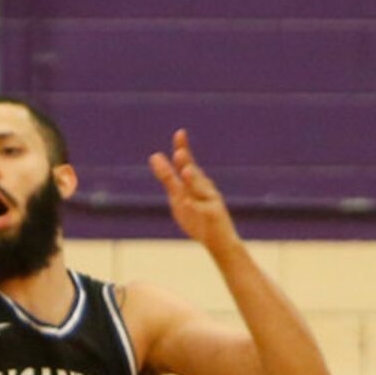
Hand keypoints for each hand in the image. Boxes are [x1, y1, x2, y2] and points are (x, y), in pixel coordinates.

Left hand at [149, 128, 237, 253]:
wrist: (221, 241)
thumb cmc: (198, 218)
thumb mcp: (179, 196)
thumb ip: (168, 178)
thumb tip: (154, 156)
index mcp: (195, 184)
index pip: (187, 164)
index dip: (183, 149)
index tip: (179, 133)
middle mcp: (205, 188)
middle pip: (194, 175)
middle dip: (187, 164)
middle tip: (180, 152)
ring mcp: (211, 202)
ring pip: (201, 191)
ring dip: (193, 180)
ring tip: (186, 171)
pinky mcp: (214, 217)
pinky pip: (204, 212)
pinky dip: (197, 207)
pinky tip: (189, 203)